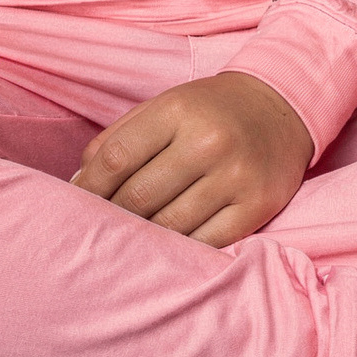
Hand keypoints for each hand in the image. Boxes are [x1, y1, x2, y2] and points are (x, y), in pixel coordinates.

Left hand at [71, 72, 313, 247]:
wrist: (281, 107)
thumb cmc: (210, 110)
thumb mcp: (163, 107)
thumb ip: (118, 139)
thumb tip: (79, 183)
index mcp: (177, 111)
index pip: (117, 158)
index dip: (89, 187)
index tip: (75, 204)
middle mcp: (207, 142)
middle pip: (140, 196)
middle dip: (113, 216)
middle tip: (100, 228)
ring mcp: (235, 177)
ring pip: (170, 226)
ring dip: (144, 238)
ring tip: (130, 240)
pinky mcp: (257, 206)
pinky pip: (208, 242)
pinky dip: (182, 249)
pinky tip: (169, 247)